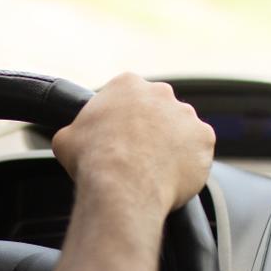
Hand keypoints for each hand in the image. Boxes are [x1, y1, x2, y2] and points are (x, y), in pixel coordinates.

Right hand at [52, 73, 215, 213]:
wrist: (122, 185)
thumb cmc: (93, 160)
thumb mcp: (66, 138)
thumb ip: (75, 130)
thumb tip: (72, 138)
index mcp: (126, 85)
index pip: (127, 96)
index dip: (122, 118)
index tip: (118, 135)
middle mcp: (160, 93)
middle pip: (157, 109)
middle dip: (149, 129)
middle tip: (136, 154)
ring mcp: (186, 115)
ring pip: (180, 130)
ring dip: (171, 145)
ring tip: (154, 170)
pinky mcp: (205, 139)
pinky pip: (198, 151)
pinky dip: (188, 163)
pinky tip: (171, 177)